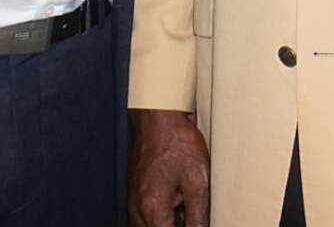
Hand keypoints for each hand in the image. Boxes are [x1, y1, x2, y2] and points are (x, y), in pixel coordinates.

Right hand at [129, 109, 208, 226]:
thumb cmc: (176, 141)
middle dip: (175, 224)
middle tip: (193, 215)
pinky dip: (161, 214)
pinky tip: (176, 201)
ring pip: (151, 224)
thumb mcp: (197, 179)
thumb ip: (198, 213)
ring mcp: (134, 200)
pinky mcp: (136, 191)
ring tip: (184, 206)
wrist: (159, 117)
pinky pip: (146, 214)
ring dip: (167, 221)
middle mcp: (138, 208)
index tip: (197, 223)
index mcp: (152, 209)